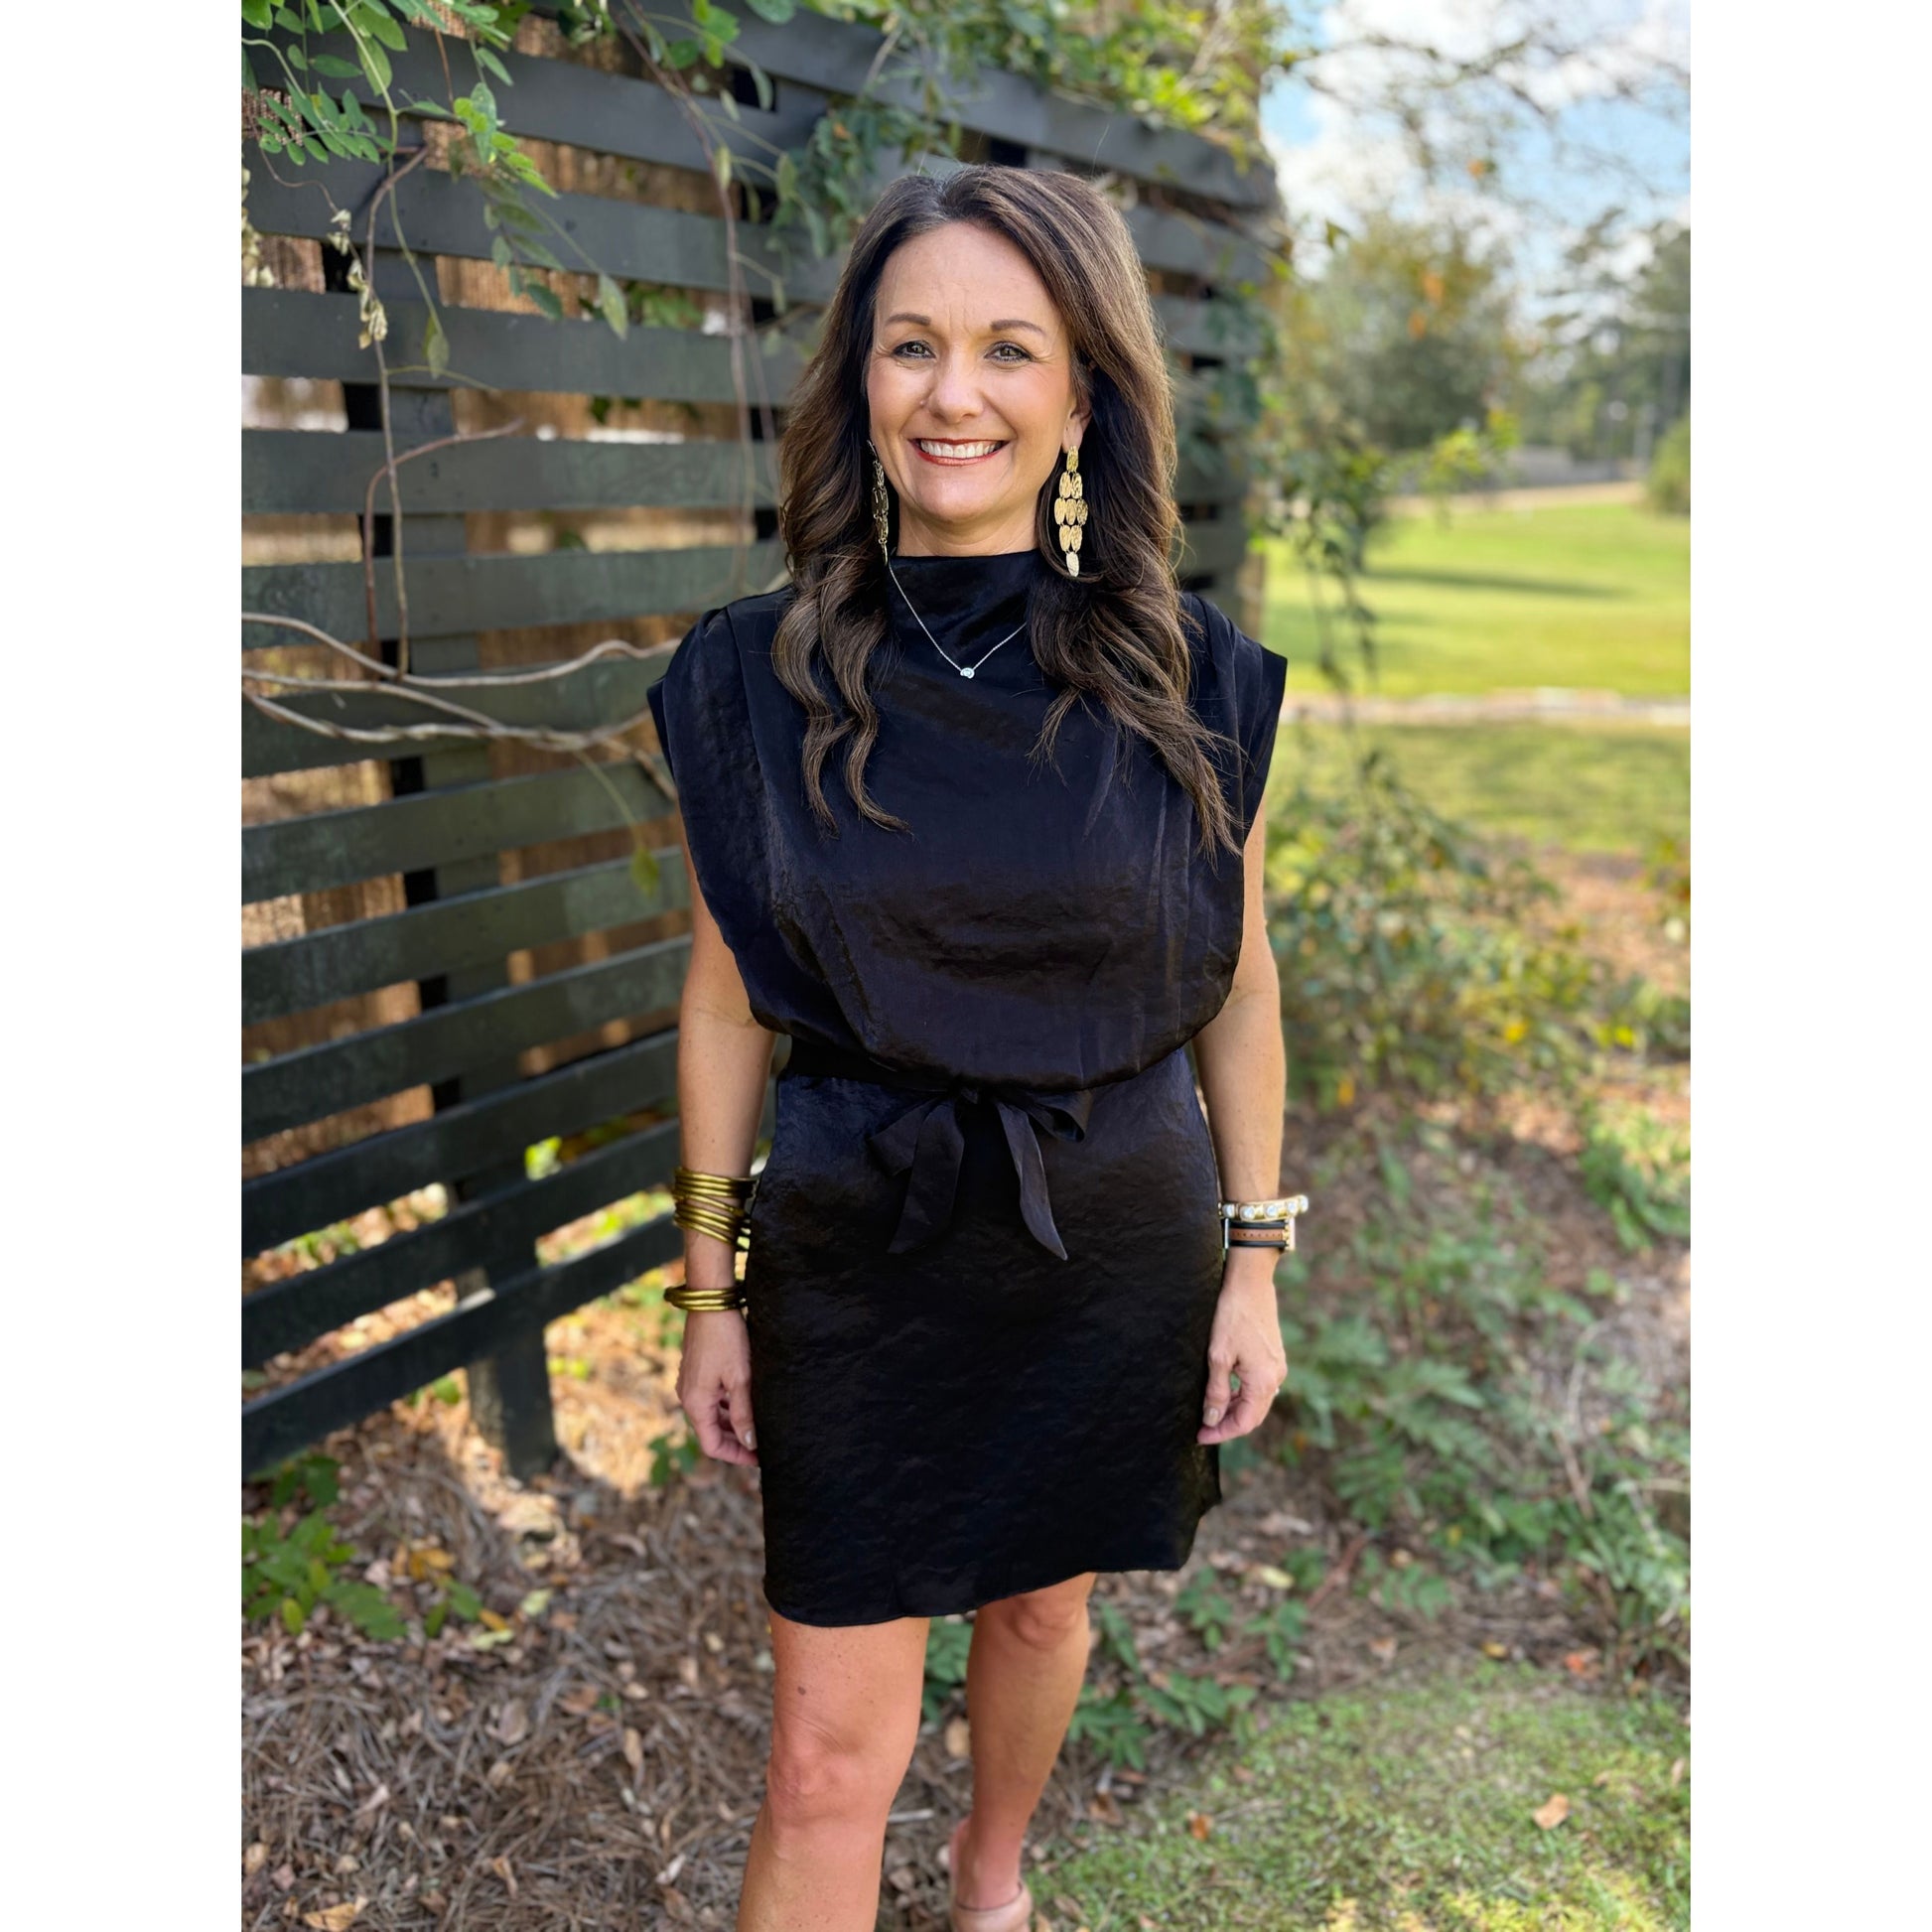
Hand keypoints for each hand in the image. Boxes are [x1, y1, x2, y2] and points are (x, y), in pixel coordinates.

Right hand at [675, 1307, 758, 1464]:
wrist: (711, 1301)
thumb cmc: (726, 1337)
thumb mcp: (740, 1378)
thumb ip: (744, 1413)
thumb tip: (750, 1442)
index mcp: (695, 1403)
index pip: (712, 1445)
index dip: (736, 1455)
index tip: (759, 1458)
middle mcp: (688, 1397)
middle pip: (712, 1431)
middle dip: (737, 1440)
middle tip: (764, 1444)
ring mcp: (691, 1383)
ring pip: (713, 1415)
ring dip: (734, 1423)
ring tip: (760, 1424)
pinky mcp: (697, 1372)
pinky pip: (712, 1398)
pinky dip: (728, 1406)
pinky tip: (748, 1402)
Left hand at [1198, 1257, 1287, 1444]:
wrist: (1250, 1283)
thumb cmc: (1232, 1316)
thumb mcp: (1218, 1356)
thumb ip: (1216, 1391)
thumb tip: (1211, 1419)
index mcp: (1263, 1381)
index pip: (1244, 1422)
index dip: (1222, 1433)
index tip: (1200, 1436)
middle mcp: (1276, 1378)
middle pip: (1253, 1415)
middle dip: (1228, 1425)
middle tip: (1203, 1428)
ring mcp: (1277, 1367)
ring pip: (1256, 1401)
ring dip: (1234, 1409)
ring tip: (1209, 1410)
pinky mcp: (1273, 1357)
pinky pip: (1258, 1386)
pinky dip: (1241, 1394)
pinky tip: (1224, 1390)